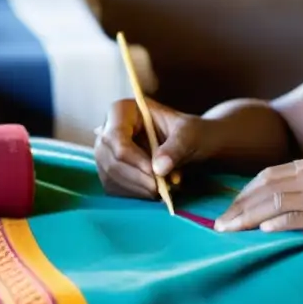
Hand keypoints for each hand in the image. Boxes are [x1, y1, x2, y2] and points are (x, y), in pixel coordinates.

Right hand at [94, 97, 220, 198]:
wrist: (195, 145)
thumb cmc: (192, 133)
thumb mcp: (190, 134)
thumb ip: (176, 148)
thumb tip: (159, 168)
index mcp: (124, 110)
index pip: (115, 136)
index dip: (133, 158)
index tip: (156, 173)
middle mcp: (109, 128)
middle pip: (110, 158)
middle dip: (136, 177)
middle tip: (161, 187)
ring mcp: (107, 150)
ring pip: (109, 175)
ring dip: (137, 187)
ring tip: (162, 188)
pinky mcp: (111, 170)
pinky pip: (113, 186)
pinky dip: (134, 193)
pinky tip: (153, 191)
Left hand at [213, 158, 302, 238]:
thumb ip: (300, 183)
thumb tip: (272, 199)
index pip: (265, 175)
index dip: (244, 192)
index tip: (229, 206)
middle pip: (263, 188)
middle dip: (238, 205)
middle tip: (220, 221)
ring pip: (271, 203)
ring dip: (246, 217)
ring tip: (229, 229)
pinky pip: (293, 218)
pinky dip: (275, 223)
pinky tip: (260, 230)